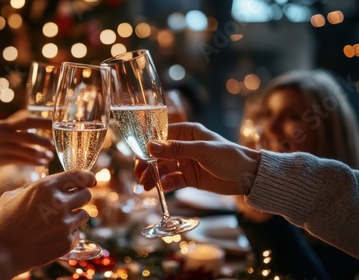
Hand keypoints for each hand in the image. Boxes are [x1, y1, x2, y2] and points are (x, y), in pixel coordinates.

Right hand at [0, 109, 54, 171]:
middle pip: (27, 136)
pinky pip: (20, 161)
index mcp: (5, 124)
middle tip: (53, 144)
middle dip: (43, 140)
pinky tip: (41, 164)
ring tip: (49, 157)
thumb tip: (33, 119)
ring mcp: (2, 147)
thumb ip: (15, 125)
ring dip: (40, 154)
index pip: (26, 120)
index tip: (54, 123)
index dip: (42, 121)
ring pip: (25, 150)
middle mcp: (3, 134)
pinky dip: (32, 162)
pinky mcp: (1, 159)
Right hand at [0, 170, 95, 278]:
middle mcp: (58, 203)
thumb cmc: (2, 222)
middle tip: (71, 203)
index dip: (88, 177)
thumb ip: (33, 187)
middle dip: (80, 198)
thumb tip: (46, 184)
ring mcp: (64, 224)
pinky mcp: (66, 242)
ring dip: (75, 217)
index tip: (91, 180)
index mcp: (46, 187)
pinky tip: (53, 236)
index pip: (78, 176)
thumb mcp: (13, 196)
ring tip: (57, 222)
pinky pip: (77, 234)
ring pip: (84, 215)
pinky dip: (69, 235)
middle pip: (86, 195)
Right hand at [134, 122, 260, 195]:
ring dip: (154, 176)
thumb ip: (176, 149)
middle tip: (139, 174)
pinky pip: (173, 180)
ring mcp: (187, 163)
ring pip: (164, 169)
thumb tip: (151, 147)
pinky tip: (161, 188)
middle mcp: (184, 147)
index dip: (147, 145)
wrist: (249, 176)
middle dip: (148, 165)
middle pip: (159, 155)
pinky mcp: (190, 178)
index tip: (137, 156)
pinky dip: (166, 184)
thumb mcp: (202, 150)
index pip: (161, 136)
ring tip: (146, 186)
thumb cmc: (229, 156)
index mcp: (187, 133)